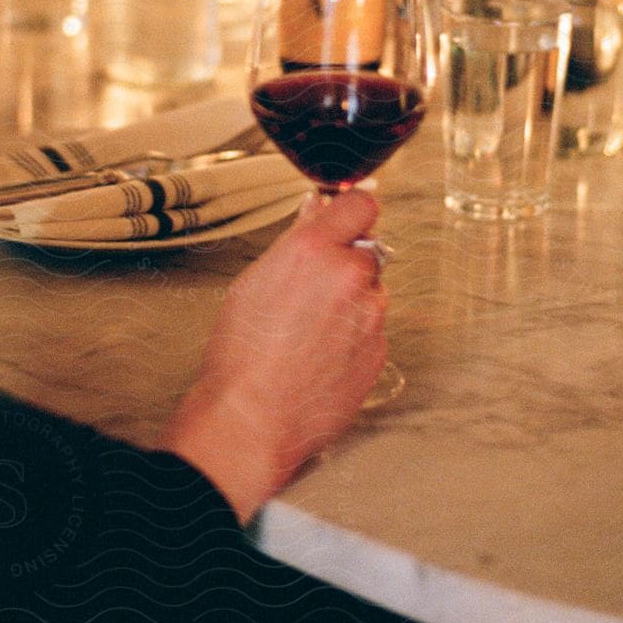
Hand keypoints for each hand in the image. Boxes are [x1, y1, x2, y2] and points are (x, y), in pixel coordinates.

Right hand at [163, 190, 387, 522]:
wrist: (253, 418)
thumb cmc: (243, 353)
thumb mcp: (256, 279)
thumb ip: (297, 240)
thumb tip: (318, 210)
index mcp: (315, 250)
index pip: (362, 204)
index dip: (352, 210)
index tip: (344, 217)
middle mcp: (350, 276)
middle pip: (367, 251)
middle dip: (346, 264)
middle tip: (311, 290)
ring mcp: (371, 315)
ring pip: (370, 294)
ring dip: (351, 303)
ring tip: (309, 332)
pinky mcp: (380, 350)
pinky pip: (371, 331)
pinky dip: (353, 338)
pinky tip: (320, 355)